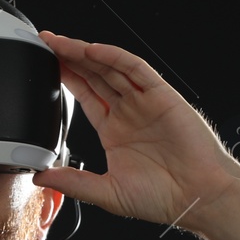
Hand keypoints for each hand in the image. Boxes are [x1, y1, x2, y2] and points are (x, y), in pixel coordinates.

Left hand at [32, 30, 239, 231]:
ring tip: (61, 42)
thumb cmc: (163, 197)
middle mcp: (129, 113)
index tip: (44, 66)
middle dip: (70, 59)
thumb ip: (74, 182)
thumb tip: (42, 177)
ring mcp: (144, 102)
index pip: (85, 96)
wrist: (198, 196)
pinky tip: (93, 51)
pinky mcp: (161, 96)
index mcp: (115, 132)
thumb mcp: (107, 193)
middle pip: (94, 76)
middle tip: (46, 43)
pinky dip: (115, 57)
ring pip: (111, 68)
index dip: (66, 79)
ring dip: (86, 53)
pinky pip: (136, 69)